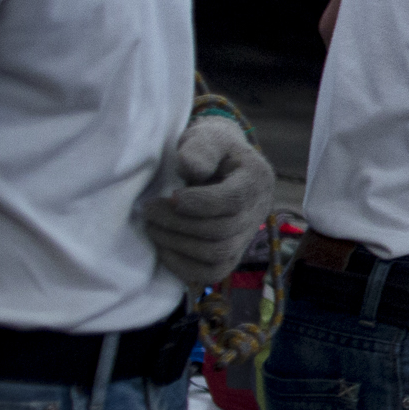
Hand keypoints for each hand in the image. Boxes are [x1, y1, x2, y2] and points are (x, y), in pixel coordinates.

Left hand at [142, 118, 276, 287]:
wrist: (221, 163)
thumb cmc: (209, 149)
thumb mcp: (206, 138)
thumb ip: (199, 149)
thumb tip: (190, 168)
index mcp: (257, 178)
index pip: (234, 200)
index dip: (201, 203)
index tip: (170, 196)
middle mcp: (259, 210)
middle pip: (223, 231)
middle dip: (179, 224)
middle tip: (149, 211)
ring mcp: (248, 234)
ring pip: (218, 254)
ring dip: (178, 244)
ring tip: (152, 227)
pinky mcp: (233, 252)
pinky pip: (214, 271)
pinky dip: (185, 266)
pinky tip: (164, 249)